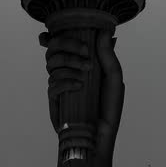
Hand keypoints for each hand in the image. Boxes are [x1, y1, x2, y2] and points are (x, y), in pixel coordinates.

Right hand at [39, 29, 123, 143]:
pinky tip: (79, 86)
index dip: (54, 35)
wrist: (100, 138)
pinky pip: (52, 84)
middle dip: (67, 44)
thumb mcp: (113, 79)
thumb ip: (108, 56)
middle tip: (85, 51)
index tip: (60, 28)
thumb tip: (104, 32)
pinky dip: (65, 81)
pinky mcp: (54, 101)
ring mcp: (59, 86)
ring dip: (69, 63)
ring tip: (86, 73)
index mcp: (79, 64)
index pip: (61, 44)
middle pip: (54, 49)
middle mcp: (67, 72)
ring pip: (52, 64)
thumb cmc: (109, 109)